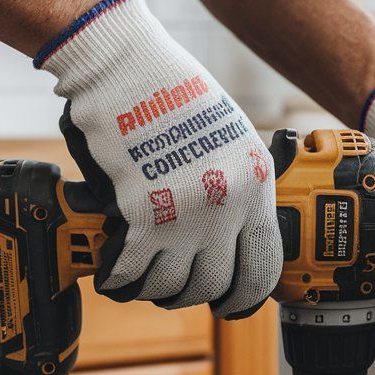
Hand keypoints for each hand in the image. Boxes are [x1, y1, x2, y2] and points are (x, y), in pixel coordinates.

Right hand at [37, 0, 279, 318]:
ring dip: (152, 290)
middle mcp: (229, 206)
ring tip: (139, 282)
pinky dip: (118, 279)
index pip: (264, 265)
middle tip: (174, 294)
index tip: (230, 305)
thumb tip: (226, 229)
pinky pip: (132, 269)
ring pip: (172, 284)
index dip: (246, 295)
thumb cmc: (174, 94)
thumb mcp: (230, 138)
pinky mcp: (142, 214)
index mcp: (256, 186)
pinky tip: (111, 275)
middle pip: (215, 284)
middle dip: (191, 297)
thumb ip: (234, 184)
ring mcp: (188, 214)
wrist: (130, 69)